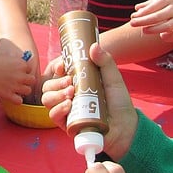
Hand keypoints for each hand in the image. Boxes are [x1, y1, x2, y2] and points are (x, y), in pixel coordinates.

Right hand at [0, 37, 42, 101]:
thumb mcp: (4, 55)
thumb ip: (12, 61)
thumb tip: (14, 63)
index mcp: (20, 63)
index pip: (29, 68)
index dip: (23, 70)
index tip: (17, 71)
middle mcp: (20, 75)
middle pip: (32, 80)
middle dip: (26, 81)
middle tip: (18, 81)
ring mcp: (15, 86)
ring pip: (28, 91)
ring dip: (23, 90)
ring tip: (15, 89)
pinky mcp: (8, 94)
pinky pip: (19, 101)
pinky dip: (16, 100)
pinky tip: (11, 96)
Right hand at [40, 42, 137, 159]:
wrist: (125, 126)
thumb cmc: (119, 102)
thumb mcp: (113, 78)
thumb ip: (105, 62)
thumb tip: (94, 46)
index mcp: (75, 82)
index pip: (57, 72)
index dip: (55, 67)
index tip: (62, 66)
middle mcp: (67, 95)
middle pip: (48, 85)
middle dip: (55, 81)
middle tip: (70, 81)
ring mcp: (66, 110)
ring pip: (47, 99)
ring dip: (55, 94)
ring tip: (70, 93)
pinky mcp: (67, 124)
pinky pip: (53, 116)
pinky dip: (58, 109)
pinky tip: (69, 105)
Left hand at [130, 0, 172, 42]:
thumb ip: (153, 3)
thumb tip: (137, 8)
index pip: (153, 6)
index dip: (142, 13)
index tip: (133, 16)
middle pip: (156, 16)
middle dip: (143, 21)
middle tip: (132, 24)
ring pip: (165, 26)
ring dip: (153, 29)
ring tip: (144, 30)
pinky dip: (168, 37)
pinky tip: (162, 36)